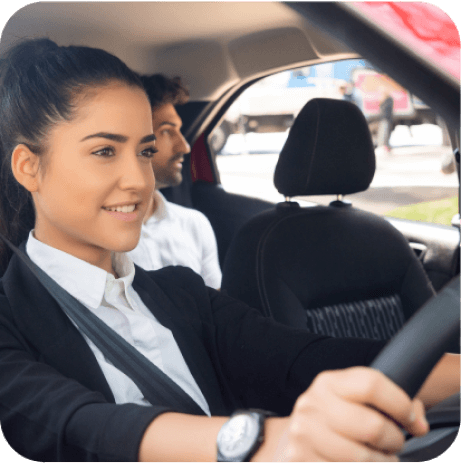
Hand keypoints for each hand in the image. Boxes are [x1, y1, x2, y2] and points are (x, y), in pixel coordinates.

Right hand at [273, 367, 428, 461]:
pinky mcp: (301, 460)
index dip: (401, 404)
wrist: (294, 437)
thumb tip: (420, 424)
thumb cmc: (333, 419)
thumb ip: (389, 402)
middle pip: (373, 426)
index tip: (411, 419)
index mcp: (328, 383)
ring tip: (379, 458)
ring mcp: (305, 436)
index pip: (372, 384)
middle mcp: (313, 406)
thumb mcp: (352, 400)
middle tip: (393, 443)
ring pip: (364, 459)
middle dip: (394, 441)